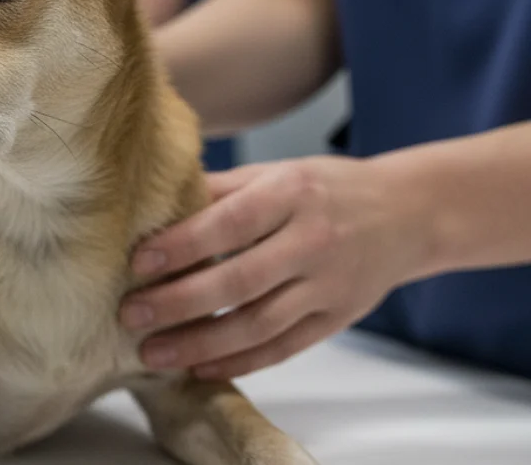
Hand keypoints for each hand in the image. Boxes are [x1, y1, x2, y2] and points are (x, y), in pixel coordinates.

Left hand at [120, 157, 431, 378]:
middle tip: (130, 315)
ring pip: (258, 324)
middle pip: (239, 280)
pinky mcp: (337, 318)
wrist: (408, 213)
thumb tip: (153, 201)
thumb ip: (219, 189)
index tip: (138, 262)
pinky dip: (239, 362)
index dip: (183, 245)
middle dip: (178, 303)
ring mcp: (328, 285)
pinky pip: (283, 348)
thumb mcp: (276, 173)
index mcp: (292, 193)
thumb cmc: (326, 188)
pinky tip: (200, 368)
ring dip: (200, 344)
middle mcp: (313, 240)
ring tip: (153, 353)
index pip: (231, 223)